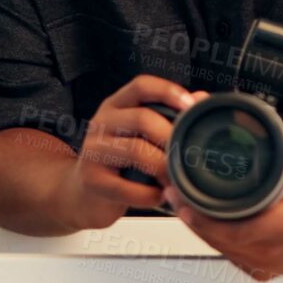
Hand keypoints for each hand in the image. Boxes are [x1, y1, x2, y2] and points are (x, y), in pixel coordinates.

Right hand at [56, 76, 205, 229]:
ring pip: (135, 150)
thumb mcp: (140, 135)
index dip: (168, 91)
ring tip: (177, 179)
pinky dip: (150, 195)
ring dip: (164, 166)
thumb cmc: (119, 163)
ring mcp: (93, 151)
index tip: (190, 105)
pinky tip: (159, 196)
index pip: (141, 86)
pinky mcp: (91, 181)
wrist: (80, 194)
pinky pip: (127, 187)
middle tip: (190, 154)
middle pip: (142, 118)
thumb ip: (168, 117)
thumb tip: (202, 98)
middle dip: (171, 137)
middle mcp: (101, 123)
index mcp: (116, 106)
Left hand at [164, 117, 282, 281]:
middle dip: (194, 218)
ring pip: (223, 249)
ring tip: (181, 204)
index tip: (183, 200)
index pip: (233, 230)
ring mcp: (268, 265)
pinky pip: (231, 255)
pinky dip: (216, 239)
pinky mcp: (263, 270)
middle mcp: (274, 252)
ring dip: (201, 229)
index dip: (203, 218)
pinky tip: (201, 221)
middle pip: (221, 240)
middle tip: (173, 194)